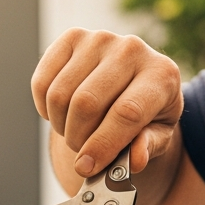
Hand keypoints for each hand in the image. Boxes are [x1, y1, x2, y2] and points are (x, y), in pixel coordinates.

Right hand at [32, 28, 182, 177]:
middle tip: (84, 153)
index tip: (87, 166)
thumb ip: (149, 147)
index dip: (103, 144)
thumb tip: (135, 160)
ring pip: (61, 95)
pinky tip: (63, 113)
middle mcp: (133, 50)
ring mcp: (100, 39)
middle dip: (79, 139)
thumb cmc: (149, 112)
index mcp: (162, 75)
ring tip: (77, 132)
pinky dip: (45, 108)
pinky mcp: (72, 38)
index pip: (127, 112)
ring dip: (62, 126)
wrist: (135, 81)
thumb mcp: (159, 134)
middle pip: (87, 103)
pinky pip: (43, 82)